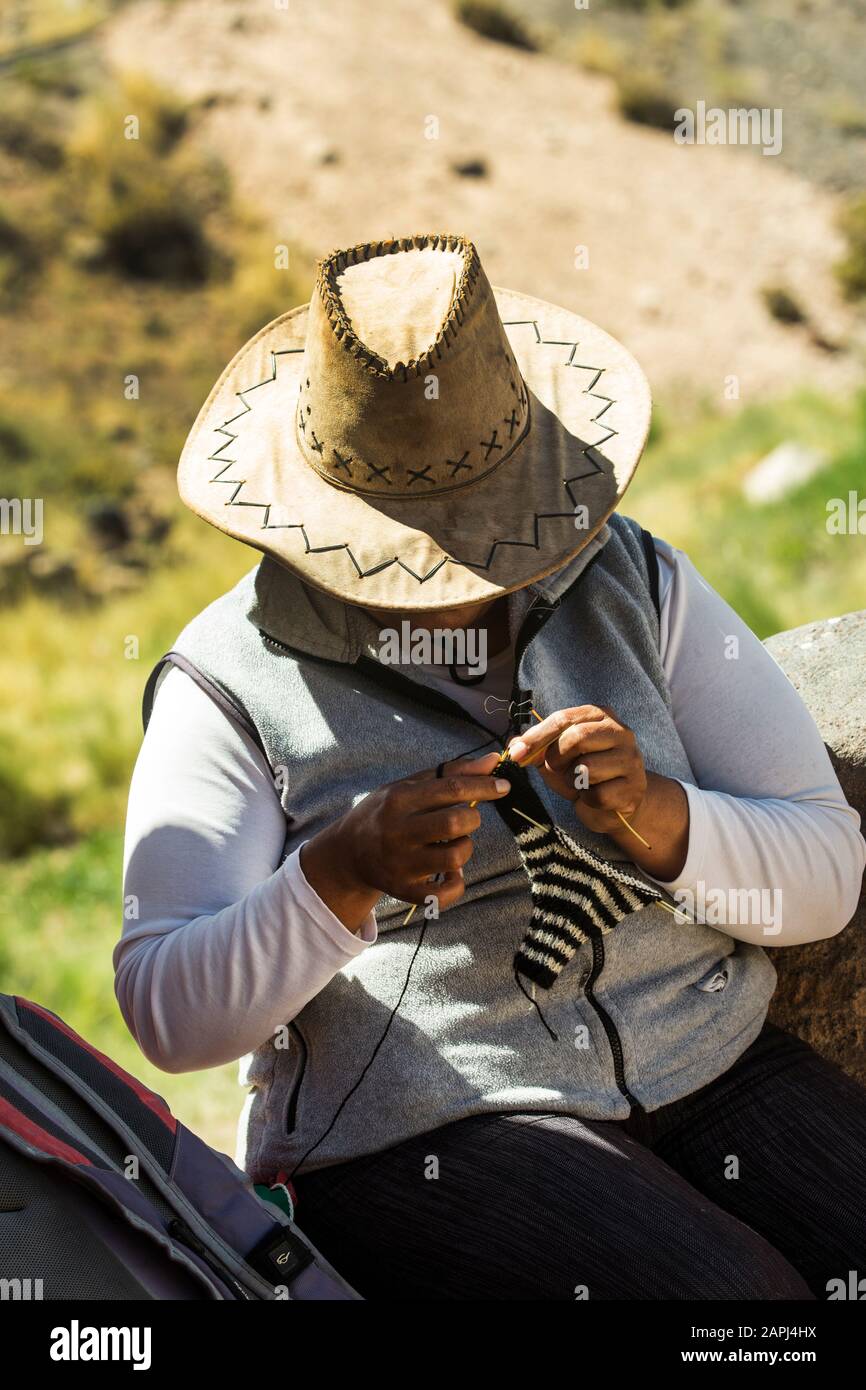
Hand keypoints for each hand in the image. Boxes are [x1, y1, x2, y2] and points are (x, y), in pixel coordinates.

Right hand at [300, 753, 509, 930]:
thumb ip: (452, 772)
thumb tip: (493, 761)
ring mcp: (400, 863)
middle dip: (472, 819)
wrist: (347, 852)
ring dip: (465, 849)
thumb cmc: (386, 812)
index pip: (451, 788)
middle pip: (455, 823)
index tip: (503, 786)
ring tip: (453, 845)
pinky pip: (442, 893)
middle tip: (465, 820)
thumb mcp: (410, 786)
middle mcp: (398, 831)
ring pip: (454, 858)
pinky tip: (450, 873)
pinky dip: (455, 884)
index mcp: (400, 799)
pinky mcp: (403, 890)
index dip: (484, 786)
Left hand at [508, 705, 645, 836]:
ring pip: (587, 768)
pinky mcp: (634, 787)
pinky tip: (593, 796)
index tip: (516, 753)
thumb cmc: (583, 774)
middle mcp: (621, 731)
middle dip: (556, 758)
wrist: (614, 804)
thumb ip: (536, 749)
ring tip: (579, 782)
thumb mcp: (556, 757)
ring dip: (572, 781)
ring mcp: (630, 759)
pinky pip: (597, 794)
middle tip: (554, 768)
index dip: (536, 737)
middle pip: (577, 738)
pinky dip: (587, 799)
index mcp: (600, 715)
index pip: (563, 718)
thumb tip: (513, 746)